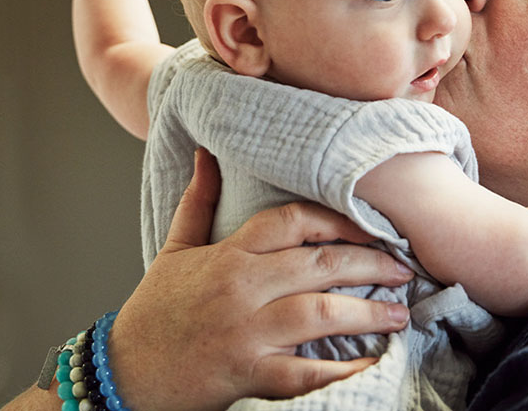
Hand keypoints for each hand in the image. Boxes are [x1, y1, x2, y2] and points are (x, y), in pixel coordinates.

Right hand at [109, 149, 413, 410]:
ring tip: (400, 315)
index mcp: (227, 255)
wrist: (124, 374)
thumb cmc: (155, 311)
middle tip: (402, 268)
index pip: (291, 221)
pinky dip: (341, 372)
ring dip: (367, 313)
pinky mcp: (248, 375)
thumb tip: (208, 152)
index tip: (370, 225)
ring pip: (320, 314)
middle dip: (369, 264)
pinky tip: (370, 365)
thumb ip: (199, 200)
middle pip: (319, 264)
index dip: (337, 218)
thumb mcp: (175, 248)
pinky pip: (305, 373)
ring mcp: (246, 334)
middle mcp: (241, 289)